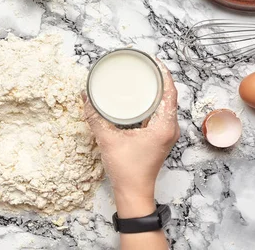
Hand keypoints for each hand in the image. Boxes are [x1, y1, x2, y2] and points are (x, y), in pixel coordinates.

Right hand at [82, 60, 178, 217]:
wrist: (133, 193)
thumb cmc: (126, 170)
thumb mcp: (107, 139)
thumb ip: (94, 116)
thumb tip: (84, 95)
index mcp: (163, 126)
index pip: (170, 92)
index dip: (164, 73)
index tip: (153, 60)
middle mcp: (170, 128)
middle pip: (170, 96)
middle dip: (159, 78)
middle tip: (144, 64)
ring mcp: (166, 134)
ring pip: (166, 105)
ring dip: (157, 90)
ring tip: (143, 76)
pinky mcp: (160, 138)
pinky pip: (161, 113)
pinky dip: (153, 102)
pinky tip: (141, 97)